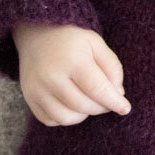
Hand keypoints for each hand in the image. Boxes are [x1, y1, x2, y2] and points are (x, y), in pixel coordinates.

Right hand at [12, 23, 131, 126]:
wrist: (36, 34)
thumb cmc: (70, 39)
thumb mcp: (96, 43)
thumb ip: (112, 67)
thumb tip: (118, 93)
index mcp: (72, 60)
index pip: (97, 89)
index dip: (114, 102)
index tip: (125, 108)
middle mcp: (51, 76)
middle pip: (84, 106)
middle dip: (101, 107)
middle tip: (107, 99)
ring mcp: (36, 89)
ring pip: (67, 118)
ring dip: (84, 114)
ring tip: (88, 99)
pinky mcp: (29, 98)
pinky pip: (51, 120)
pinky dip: (66, 117)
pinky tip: (71, 104)